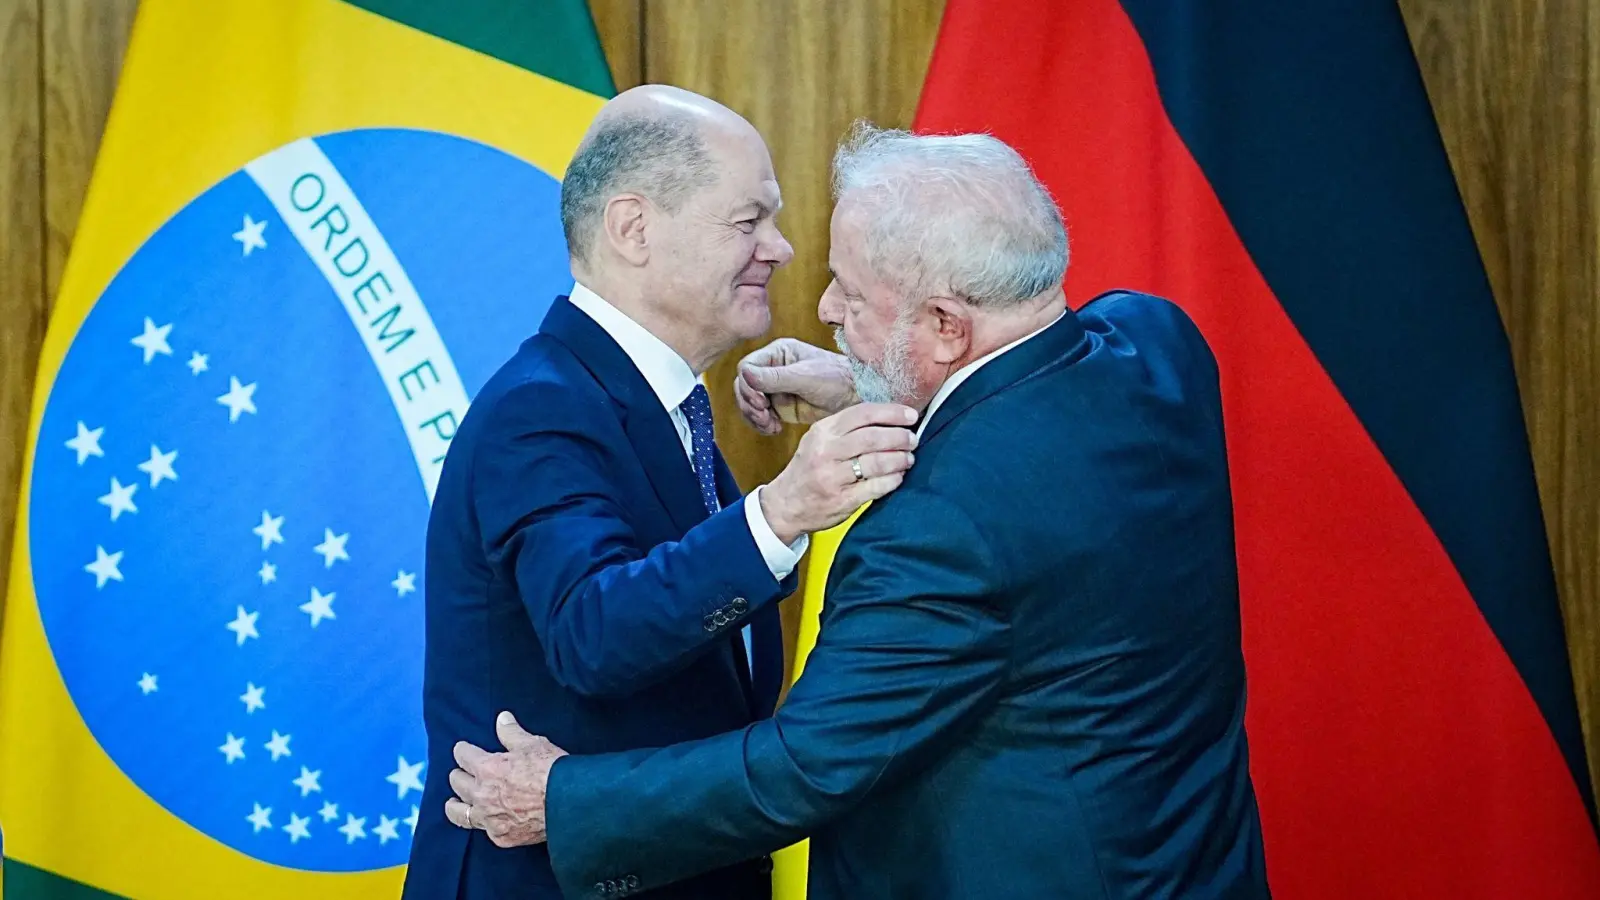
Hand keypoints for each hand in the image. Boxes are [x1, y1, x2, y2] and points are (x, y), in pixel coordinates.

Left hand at [444, 711, 568, 847]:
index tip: (464, 749)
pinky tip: (486, 819)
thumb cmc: (552, 771)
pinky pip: (483, 830)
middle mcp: (482, 795)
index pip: (462, 755)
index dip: (463, 750)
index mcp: (487, 768)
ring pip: (459, 813)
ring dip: (457, 804)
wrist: (569, 804)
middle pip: (456, 782)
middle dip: (460, 774)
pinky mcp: (501, 836)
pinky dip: (484, 823)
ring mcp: (490, 818)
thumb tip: (502, 719)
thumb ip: (511, 732)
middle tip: (465, 773)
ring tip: (456, 802)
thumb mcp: (533, 744)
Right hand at [735, 338, 857, 434]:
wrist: (855, 398)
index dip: (748, 386)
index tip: (762, 402)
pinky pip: (759, 416)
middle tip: (764, 416)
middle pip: (743, 386)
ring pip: (748, 403)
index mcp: (778, 353)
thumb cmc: (837, 379)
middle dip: (750, 404)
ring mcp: (775, 388)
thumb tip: (745, 374)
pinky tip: (775, 429)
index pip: (747, 367)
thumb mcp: (805, 377)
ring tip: (770, 425)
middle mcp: (772, 368)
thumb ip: (775, 377)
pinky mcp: (779, 406)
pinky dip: (762, 424)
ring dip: (754, 417)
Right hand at [761, 402, 918, 543]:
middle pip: (873, 437)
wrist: (785, 505)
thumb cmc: (808, 469)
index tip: (911, 416)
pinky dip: (893, 480)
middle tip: (912, 440)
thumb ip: (847, 429)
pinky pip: (876, 487)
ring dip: (900, 459)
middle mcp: (826, 452)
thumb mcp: (819, 441)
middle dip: (900, 437)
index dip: (891, 413)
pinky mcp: (842, 500)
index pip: (862, 413)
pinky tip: (898, 477)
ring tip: (908, 458)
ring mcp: (833, 477)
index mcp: (822, 432)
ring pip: (877, 462)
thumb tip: (890, 419)